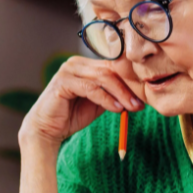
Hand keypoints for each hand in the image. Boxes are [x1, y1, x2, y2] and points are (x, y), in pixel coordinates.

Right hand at [18, 56, 144, 152]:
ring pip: (102, 77)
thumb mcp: (99, 103)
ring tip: (131, 108)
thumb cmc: (72, 115)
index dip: (130, 80)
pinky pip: (90, 88)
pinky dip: (106, 99)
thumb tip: (139, 95)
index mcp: (86, 64)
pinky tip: (117, 109)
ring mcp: (68, 70)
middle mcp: (77, 63)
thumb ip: (114, 94)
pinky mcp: (63, 81)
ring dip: (120, 94)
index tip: (145, 96)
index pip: (113, 66)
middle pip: (110, 70)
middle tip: (141, 104)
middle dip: (128, 88)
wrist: (47, 129)